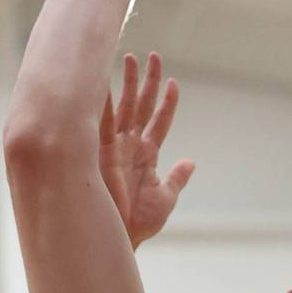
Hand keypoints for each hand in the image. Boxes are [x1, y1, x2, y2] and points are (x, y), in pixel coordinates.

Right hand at [98, 52, 191, 246]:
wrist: (120, 236)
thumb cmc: (139, 221)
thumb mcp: (165, 197)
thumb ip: (177, 178)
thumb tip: (190, 163)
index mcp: (147, 154)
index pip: (159, 121)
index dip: (168, 103)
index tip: (175, 82)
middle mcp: (130, 145)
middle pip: (141, 105)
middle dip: (148, 81)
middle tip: (153, 56)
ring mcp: (116, 146)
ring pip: (124, 106)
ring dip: (128, 82)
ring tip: (131, 57)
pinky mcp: (102, 150)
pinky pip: (103, 120)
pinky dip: (103, 100)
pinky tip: (104, 80)